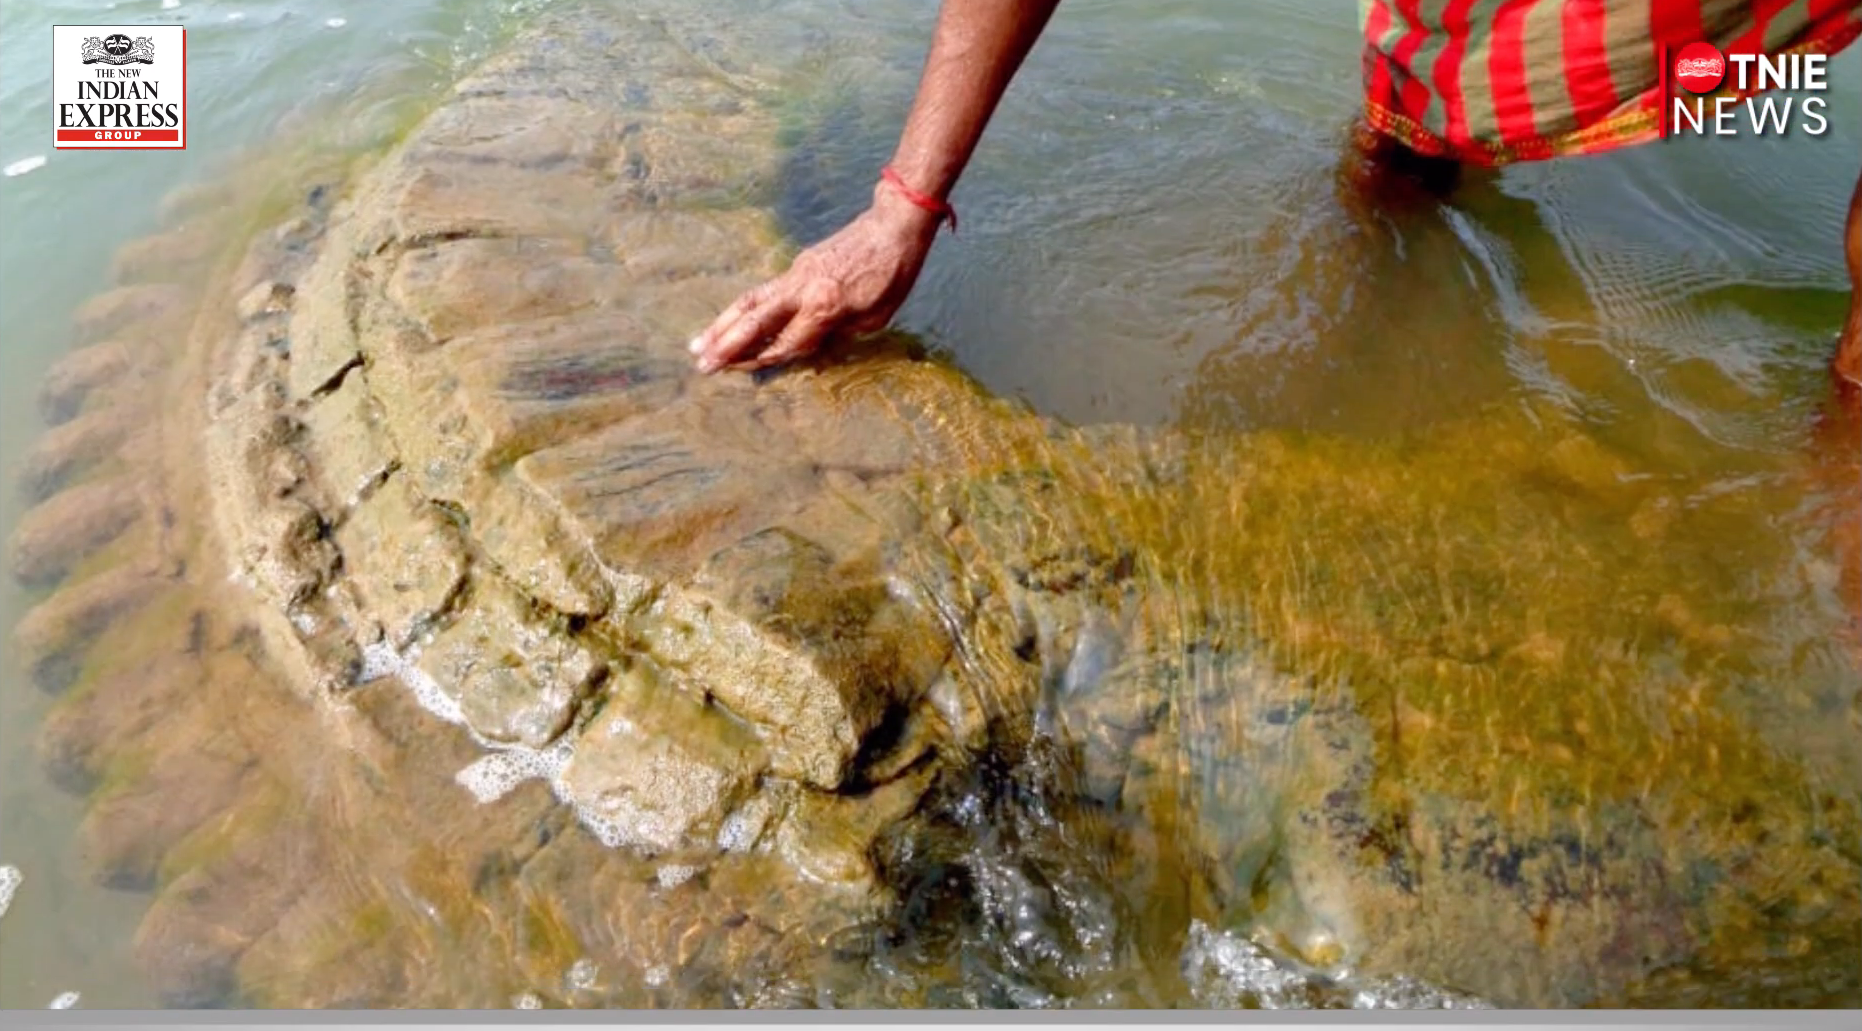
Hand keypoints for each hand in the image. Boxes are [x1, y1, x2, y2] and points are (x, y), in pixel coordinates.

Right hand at [690, 187, 942, 372]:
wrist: (891, 226)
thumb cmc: (892, 276)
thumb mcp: (875, 317)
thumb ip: (838, 334)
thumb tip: (809, 348)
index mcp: (824, 306)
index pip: (787, 342)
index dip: (765, 359)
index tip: (740, 371)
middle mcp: (802, 289)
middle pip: (756, 321)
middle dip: (727, 345)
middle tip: (702, 364)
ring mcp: (796, 273)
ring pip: (750, 302)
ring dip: (722, 324)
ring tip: (698, 343)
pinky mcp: (797, 264)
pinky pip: (764, 291)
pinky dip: (742, 308)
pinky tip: (728, 321)